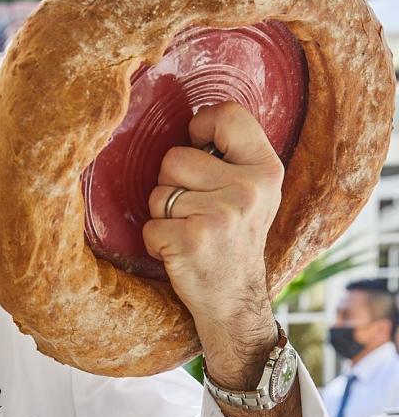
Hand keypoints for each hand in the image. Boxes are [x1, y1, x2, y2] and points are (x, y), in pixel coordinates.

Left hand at [144, 101, 283, 385]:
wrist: (234, 302)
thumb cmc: (232, 240)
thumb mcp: (252, 192)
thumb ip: (231, 155)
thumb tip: (189, 118)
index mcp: (266, 169)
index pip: (227, 115)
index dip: (201, 128)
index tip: (200, 151)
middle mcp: (249, 189)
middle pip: (175, 157)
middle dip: (172, 184)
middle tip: (195, 212)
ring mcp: (222, 216)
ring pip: (158, 193)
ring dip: (163, 214)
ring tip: (188, 232)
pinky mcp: (192, 241)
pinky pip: (149, 225)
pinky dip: (155, 241)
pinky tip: (179, 252)